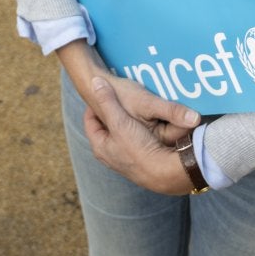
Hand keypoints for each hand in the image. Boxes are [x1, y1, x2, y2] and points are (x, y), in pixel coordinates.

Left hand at [82, 77, 196, 194]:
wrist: (164, 173)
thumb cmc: (138, 147)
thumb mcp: (120, 120)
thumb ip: (107, 101)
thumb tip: (94, 81)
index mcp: (100, 146)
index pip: (90, 121)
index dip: (94, 105)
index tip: (100, 92)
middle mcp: (110, 156)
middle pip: (106, 129)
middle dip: (110, 114)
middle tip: (116, 98)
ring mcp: (126, 160)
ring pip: (122, 136)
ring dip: (126, 123)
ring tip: (132, 109)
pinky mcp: (142, 162)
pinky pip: (137, 141)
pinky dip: (139, 132)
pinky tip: (149, 125)